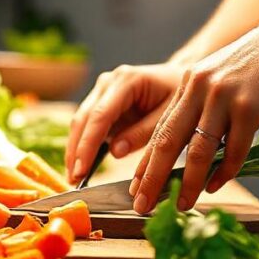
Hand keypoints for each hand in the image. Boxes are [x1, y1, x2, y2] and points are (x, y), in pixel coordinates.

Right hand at [66, 63, 185, 182]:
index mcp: (127, 80)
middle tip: (74, 179)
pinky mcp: (102, 102)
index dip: (88, 144)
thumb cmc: (180, 96)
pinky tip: (82, 165)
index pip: (100, 115)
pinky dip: (85, 145)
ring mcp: (103, 90)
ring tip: (75, 177)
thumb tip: (115, 152)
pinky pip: (89, 125)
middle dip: (76, 150)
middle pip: (83, 118)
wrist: (184, 79)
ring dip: (76, 149)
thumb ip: (143, 133)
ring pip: (81, 122)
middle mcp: (109, 82)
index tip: (80, 170)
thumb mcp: (169, 115)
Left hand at [129, 15, 258, 212]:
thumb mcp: (227, 78)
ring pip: (197, 150)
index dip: (146, 160)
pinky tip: (217, 186)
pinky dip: (224, 172)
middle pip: (167, 141)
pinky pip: (232, 149)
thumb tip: (196, 149)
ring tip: (181, 206)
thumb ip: (209, 106)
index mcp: (190, 81)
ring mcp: (223, 95)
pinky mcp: (249, 105)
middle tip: (142, 205)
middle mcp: (200, 86)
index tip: (136, 186)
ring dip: (187, 183)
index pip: (161, 127)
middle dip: (151, 177)